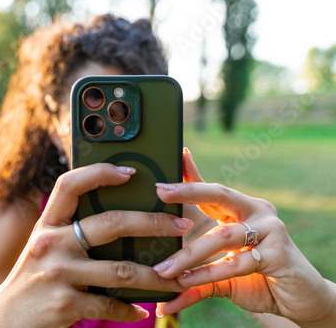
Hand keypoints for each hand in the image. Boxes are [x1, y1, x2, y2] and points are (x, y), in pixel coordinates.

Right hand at [0, 163, 191, 327]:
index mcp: (46, 225)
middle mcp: (50, 243)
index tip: (130, 172)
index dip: (100, 173)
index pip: (70, 185)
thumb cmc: (31, 280)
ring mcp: (58, 273)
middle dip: (152, 222)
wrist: (3, 322)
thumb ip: (70, 233)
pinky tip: (143, 310)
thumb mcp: (43, 249)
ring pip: (121, 269)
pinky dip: (130, 308)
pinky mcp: (65, 304)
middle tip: (181, 225)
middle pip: (111, 223)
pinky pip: (110, 303)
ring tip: (178, 277)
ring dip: (156, 275)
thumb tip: (119, 222)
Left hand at [153, 149, 335, 326]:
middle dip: (189, 191)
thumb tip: (159, 279)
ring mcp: (271, 230)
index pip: (212, 191)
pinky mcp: (279, 253)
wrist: (299, 301)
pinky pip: (236, 262)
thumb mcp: (221, 270)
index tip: (175, 156)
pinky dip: (209, 273)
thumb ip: (194, 268)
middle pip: (220, 194)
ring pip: (222, 236)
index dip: (191, 176)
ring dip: (189, 255)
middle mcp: (257, 212)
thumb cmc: (258, 280)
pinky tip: (186, 281)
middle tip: (161, 190)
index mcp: (243, 210)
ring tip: (164, 269)